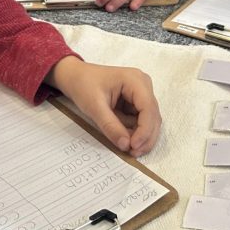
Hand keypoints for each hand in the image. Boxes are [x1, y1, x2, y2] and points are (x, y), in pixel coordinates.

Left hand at [47, 56, 161, 155]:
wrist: (76, 76)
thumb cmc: (84, 85)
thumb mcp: (94, 106)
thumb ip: (110, 125)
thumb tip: (125, 145)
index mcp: (135, 80)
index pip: (148, 108)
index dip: (145, 130)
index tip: (133, 146)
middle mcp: (143, 85)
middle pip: (153, 115)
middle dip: (145, 136)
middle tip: (133, 153)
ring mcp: (141, 93)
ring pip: (149, 120)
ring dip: (141, 136)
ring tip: (128, 149)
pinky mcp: (136, 102)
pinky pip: (140, 120)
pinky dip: (135, 132)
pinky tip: (126, 140)